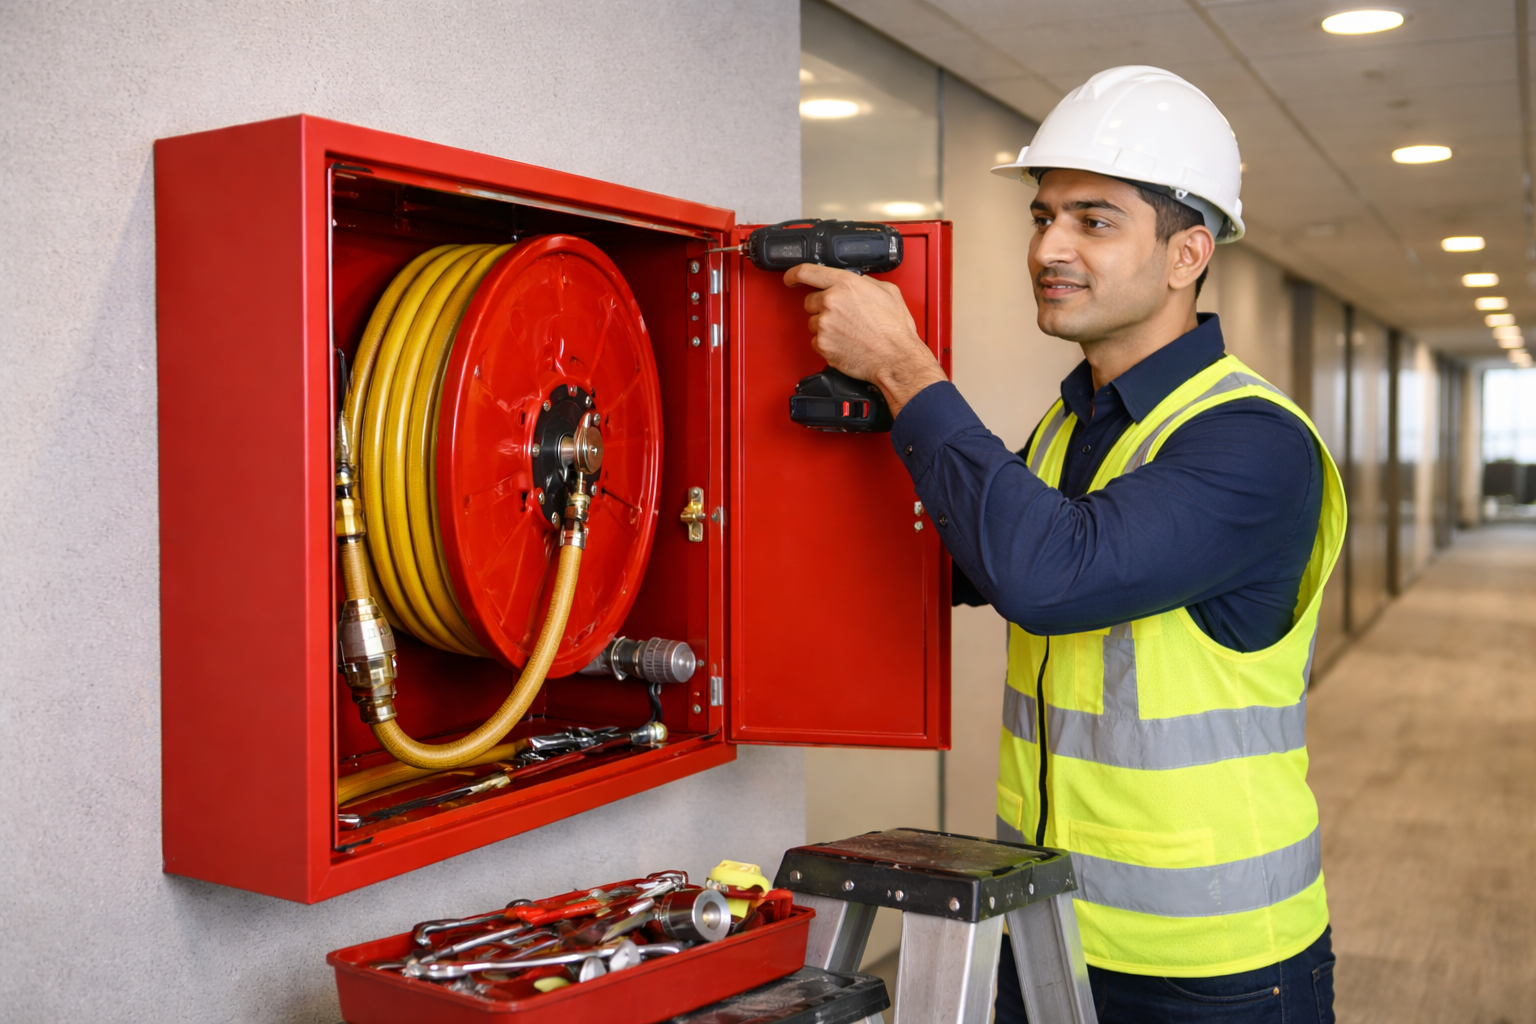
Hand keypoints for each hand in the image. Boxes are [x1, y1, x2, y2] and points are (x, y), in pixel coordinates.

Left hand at [783, 264, 947, 417]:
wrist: (896, 358)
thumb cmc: (894, 329)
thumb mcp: (887, 292)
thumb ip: (864, 282)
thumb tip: (856, 282)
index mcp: (845, 284)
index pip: (807, 271)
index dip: (794, 273)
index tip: (791, 277)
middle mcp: (831, 301)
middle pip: (810, 301)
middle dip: (822, 307)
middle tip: (843, 317)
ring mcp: (824, 324)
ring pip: (813, 322)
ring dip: (825, 326)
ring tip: (848, 333)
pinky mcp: (822, 345)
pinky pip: (816, 341)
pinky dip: (827, 344)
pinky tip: (845, 344)